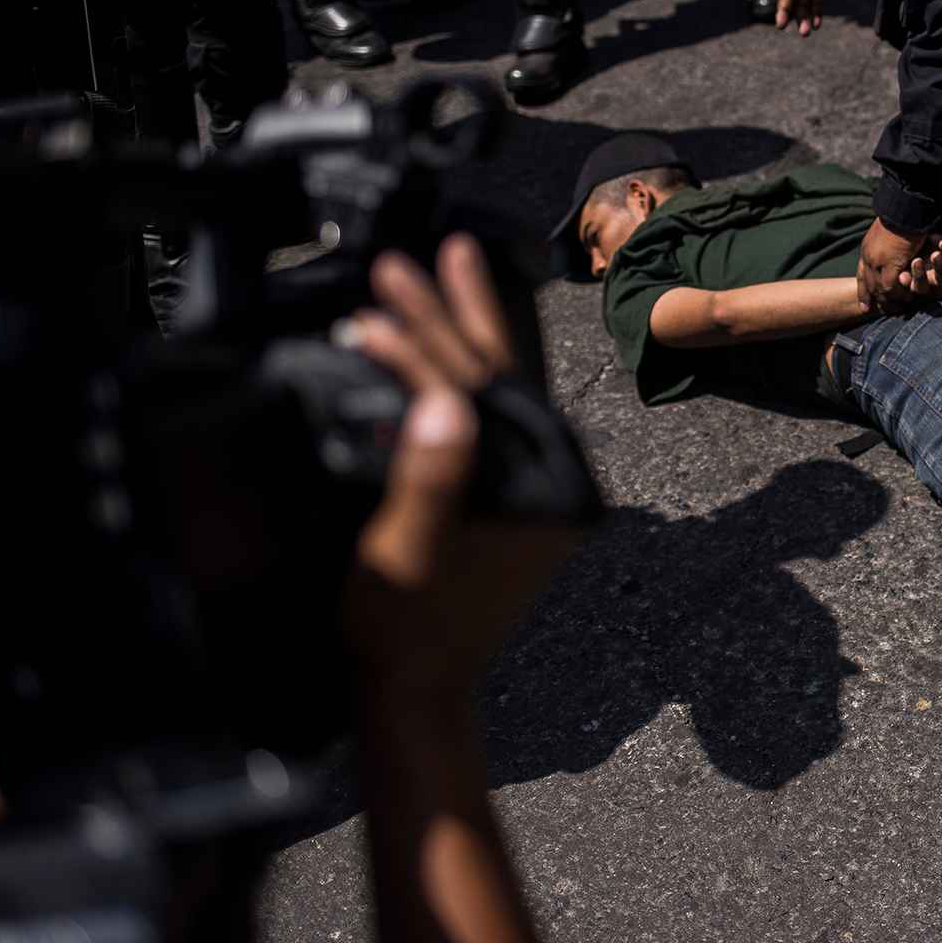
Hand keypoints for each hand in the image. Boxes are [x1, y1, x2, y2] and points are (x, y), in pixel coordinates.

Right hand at [339, 235, 577, 703]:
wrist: (418, 691)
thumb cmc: (403, 628)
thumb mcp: (405, 550)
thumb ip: (429, 478)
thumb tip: (446, 403)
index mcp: (540, 485)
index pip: (481, 387)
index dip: (429, 336)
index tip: (387, 291)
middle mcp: (554, 479)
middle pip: (504, 374)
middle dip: (462, 311)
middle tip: (435, 251)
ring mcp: (537, 486)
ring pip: (501, 389)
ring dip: (465, 334)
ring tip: (439, 276)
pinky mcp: (515, 495)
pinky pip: (494, 420)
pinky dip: (464, 381)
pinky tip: (441, 352)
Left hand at [857, 216, 927, 311]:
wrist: (906, 207)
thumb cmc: (904, 215)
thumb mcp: (891, 232)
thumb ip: (890, 245)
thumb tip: (894, 250)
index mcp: (867, 248)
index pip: (861, 273)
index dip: (862, 289)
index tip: (864, 304)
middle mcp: (868, 256)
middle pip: (866, 283)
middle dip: (870, 299)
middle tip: (874, 311)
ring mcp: (877, 261)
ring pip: (878, 288)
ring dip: (887, 300)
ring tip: (895, 309)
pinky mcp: (890, 264)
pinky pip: (891, 287)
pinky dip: (897, 295)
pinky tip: (905, 299)